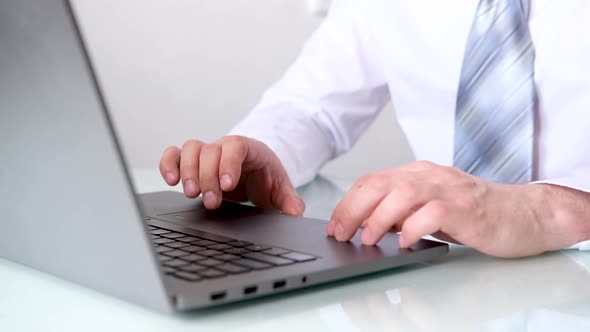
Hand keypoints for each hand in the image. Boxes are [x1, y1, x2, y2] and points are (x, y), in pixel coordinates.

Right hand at [159, 136, 304, 214]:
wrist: (257, 173)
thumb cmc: (267, 178)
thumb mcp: (280, 189)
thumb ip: (288, 201)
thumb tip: (295, 213)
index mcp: (250, 150)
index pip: (237, 147)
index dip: (229, 164)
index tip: (227, 186)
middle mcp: (225, 147)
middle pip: (210, 150)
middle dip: (208, 177)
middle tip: (212, 202)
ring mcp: (208, 153)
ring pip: (191, 149)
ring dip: (188, 171)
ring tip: (193, 195)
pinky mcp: (193, 161)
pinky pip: (175, 154)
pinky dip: (169, 164)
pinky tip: (170, 180)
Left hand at [327, 161, 587, 257]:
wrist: (524, 213)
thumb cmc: (473, 213)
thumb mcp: (428, 208)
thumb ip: (400, 211)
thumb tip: (363, 225)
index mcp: (417, 173)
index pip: (372, 180)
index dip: (347, 203)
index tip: (334, 225)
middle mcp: (430, 176)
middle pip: (381, 184)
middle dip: (353, 209)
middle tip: (341, 234)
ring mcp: (450, 190)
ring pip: (403, 193)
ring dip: (379, 217)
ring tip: (367, 239)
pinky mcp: (469, 208)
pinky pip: (434, 212)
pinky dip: (414, 227)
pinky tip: (404, 242)